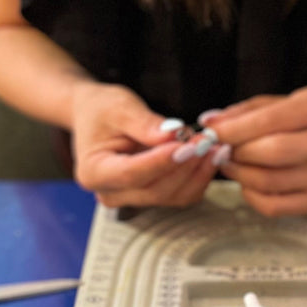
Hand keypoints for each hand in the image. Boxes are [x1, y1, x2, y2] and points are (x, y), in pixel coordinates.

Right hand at [67, 83, 217, 207]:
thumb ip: (145, 123)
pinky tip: (210, 156)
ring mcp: (131, 199)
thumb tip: (175, 134)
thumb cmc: (102, 110)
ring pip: (172, 196)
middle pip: (156, 190)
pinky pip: (180, 195)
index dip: (162, 162)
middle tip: (206, 140)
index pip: (132, 173)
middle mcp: (110, 193)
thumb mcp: (119, 107)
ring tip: (212, 145)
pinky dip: (199, 177)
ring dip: (198, 172)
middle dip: (186, 166)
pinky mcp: (150, 197)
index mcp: (94, 172)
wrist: (97, 116)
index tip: (187, 144)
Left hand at [207, 87, 306, 216]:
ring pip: (270, 182)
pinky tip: (248, 183)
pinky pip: (274, 206)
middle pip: (275, 152)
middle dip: (239, 153)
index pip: (273, 119)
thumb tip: (210, 123)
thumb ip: (243, 113)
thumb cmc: (299, 122)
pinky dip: (251, 196)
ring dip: (240, 175)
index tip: (212, 132)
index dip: (236, 128)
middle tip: (223, 151)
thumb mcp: (277, 105)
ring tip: (232, 164)